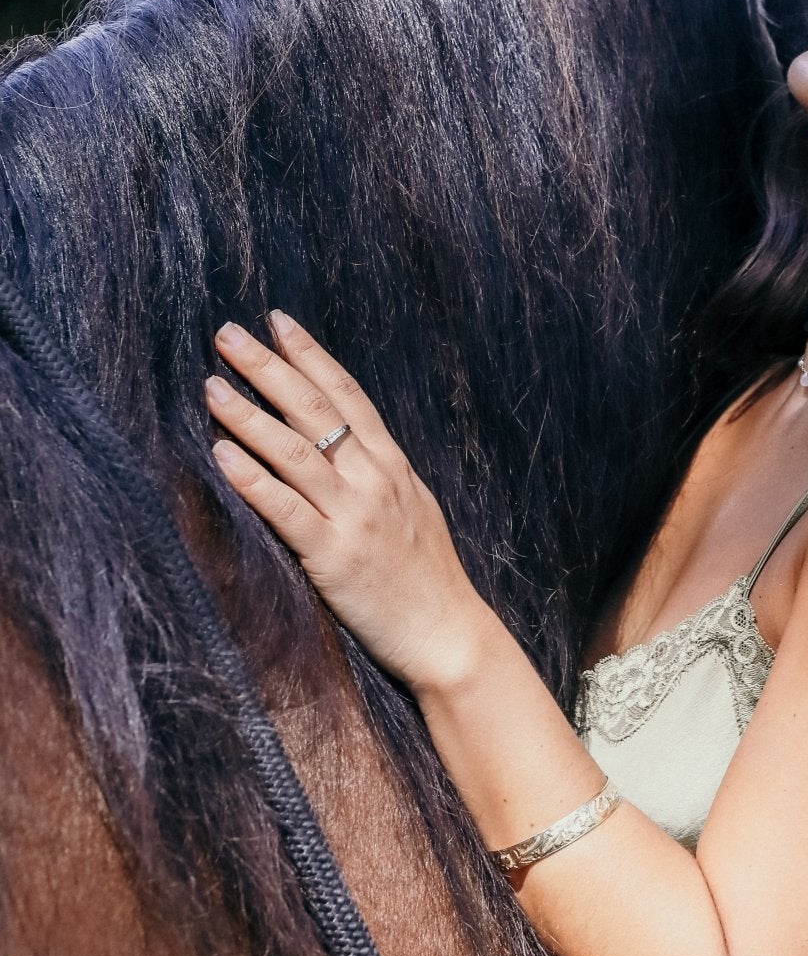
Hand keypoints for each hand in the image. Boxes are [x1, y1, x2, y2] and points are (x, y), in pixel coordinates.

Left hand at [206, 312, 491, 692]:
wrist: (448, 634)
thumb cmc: (428, 578)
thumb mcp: (415, 508)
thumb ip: (381, 475)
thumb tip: (347, 445)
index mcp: (393, 466)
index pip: (348, 395)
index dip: (310, 355)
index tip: (278, 322)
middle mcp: (374, 481)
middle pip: (315, 410)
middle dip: (269, 368)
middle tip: (228, 335)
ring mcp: (354, 517)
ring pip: (294, 452)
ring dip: (248, 415)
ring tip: (212, 386)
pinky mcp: (333, 556)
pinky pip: (285, 510)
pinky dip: (252, 479)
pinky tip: (222, 455)